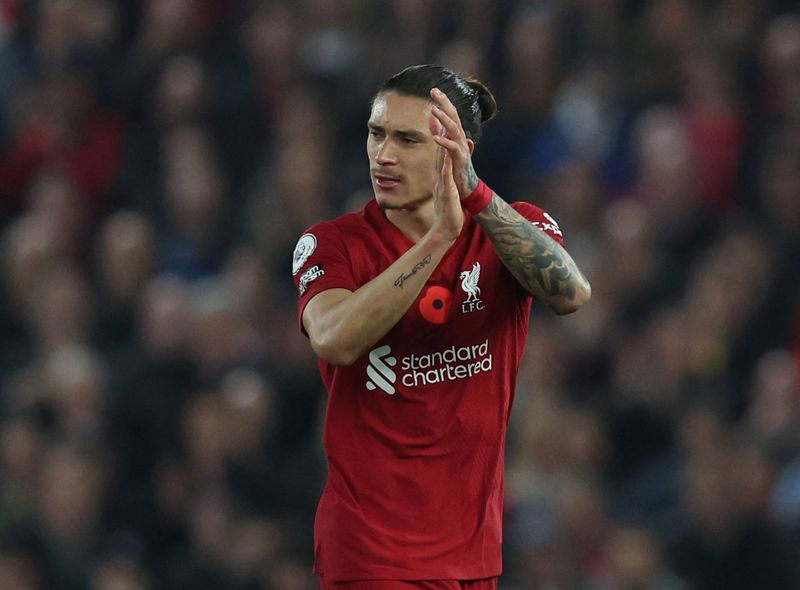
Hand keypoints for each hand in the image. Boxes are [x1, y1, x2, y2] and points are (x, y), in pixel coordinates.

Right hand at [428, 111, 463, 242]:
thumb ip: (445, 174)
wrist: (446, 227)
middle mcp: (439, 173)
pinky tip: (447, 153)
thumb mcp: (447, 186)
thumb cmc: (448, 209)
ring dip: (439, 141)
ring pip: (440, 157)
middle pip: (437, 147)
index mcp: (440, 172)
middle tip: (433, 108)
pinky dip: (446, 163)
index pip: (439, 147)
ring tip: (439, 124)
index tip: (436, 112)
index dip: (438, 129)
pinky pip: (445, 175)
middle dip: (436, 127)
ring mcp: (441, 181)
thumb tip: (445, 164)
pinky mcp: (446, 190)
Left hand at [429, 88, 478, 198]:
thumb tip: (432, 116)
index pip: (450, 113)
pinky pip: (453, 148)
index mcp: (456, 134)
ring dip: (444, 119)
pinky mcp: (461, 159)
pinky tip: (435, 137)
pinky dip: (444, 142)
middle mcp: (461, 138)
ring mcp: (462, 148)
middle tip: (434, 91)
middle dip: (444, 103)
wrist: (466, 186)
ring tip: (433, 109)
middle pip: (454, 116)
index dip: (443, 101)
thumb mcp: (445, 145)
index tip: (433, 90)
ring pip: (454, 129)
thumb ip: (439, 130)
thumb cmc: (455, 166)